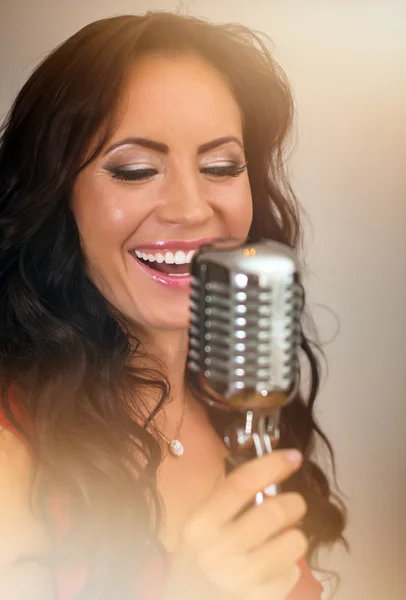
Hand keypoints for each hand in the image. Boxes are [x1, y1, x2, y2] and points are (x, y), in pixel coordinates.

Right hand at [164, 449, 306, 599]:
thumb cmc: (198, 562)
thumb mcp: (201, 527)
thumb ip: (229, 500)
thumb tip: (272, 468)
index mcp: (200, 524)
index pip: (240, 484)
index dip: (271, 465)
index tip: (293, 456)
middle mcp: (216, 551)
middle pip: (273, 512)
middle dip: (294, 503)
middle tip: (294, 505)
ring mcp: (238, 580)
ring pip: (292, 542)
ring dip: (295, 536)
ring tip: (284, 538)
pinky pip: (292, 573)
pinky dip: (289, 566)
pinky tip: (274, 567)